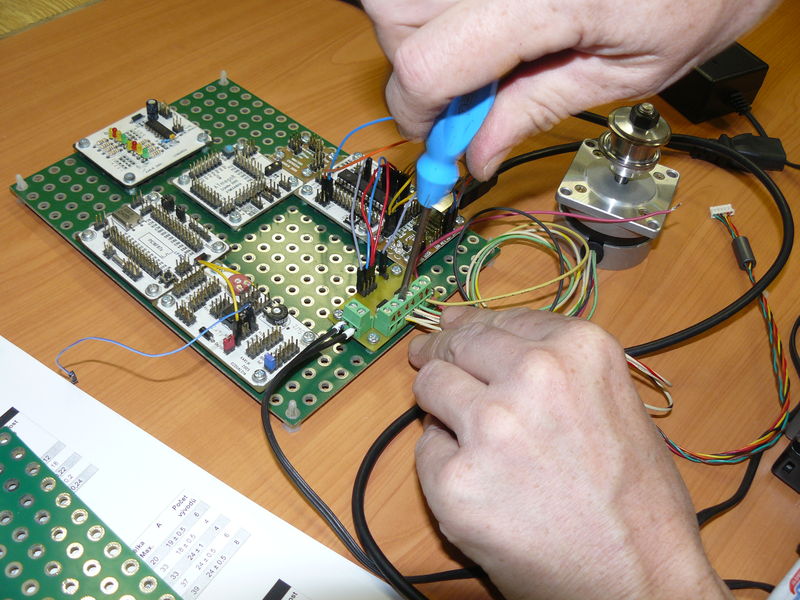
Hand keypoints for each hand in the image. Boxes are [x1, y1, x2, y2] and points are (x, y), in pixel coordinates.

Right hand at [362, 0, 778, 179]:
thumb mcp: (621, 75)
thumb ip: (536, 110)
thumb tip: (475, 156)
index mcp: (544, 1)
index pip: (429, 65)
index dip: (420, 115)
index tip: (441, 142)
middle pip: (396, 18)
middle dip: (417, 66)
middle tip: (469, 94)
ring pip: (404, 0)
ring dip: (428, 35)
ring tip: (489, 54)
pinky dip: (446, 14)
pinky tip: (492, 30)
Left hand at [408, 307, 730, 599]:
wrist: (641, 579)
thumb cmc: (637, 500)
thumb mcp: (613, 401)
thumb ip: (552, 363)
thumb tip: (485, 332)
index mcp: (578, 349)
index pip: (500, 319)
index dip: (470, 324)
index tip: (452, 325)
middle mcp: (531, 376)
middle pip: (457, 345)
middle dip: (440, 352)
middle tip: (428, 357)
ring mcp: (490, 427)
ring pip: (430, 387)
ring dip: (439, 405)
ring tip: (465, 432)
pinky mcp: (456, 481)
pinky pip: (426, 450)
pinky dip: (443, 462)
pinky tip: (479, 482)